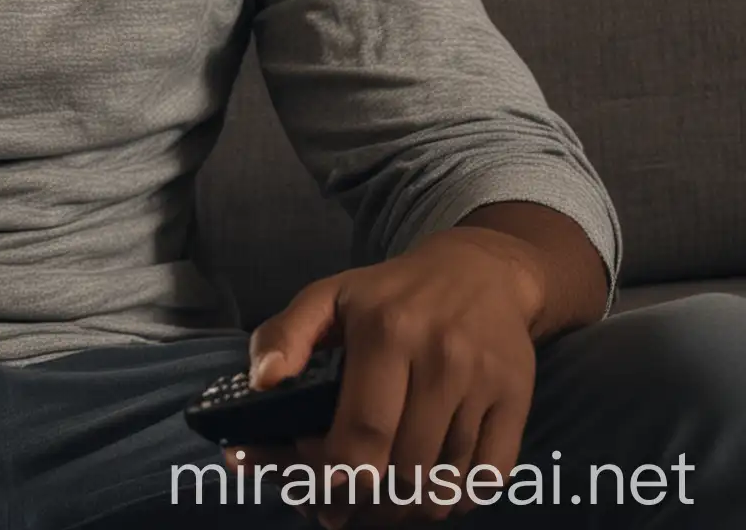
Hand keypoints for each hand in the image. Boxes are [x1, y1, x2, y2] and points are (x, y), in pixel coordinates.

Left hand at [227, 227, 545, 527]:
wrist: (479, 271)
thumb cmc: (390, 292)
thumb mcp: (328, 296)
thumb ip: (285, 333)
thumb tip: (261, 383)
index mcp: (386, 330)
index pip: (361, 433)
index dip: (334, 475)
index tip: (316, 484)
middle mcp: (440, 356)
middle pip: (403, 468)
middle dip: (367, 502)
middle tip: (344, 508)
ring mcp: (483, 382)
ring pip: (445, 483)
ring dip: (407, 508)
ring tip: (380, 506)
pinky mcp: (517, 401)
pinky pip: (487, 479)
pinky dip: (455, 500)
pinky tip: (427, 493)